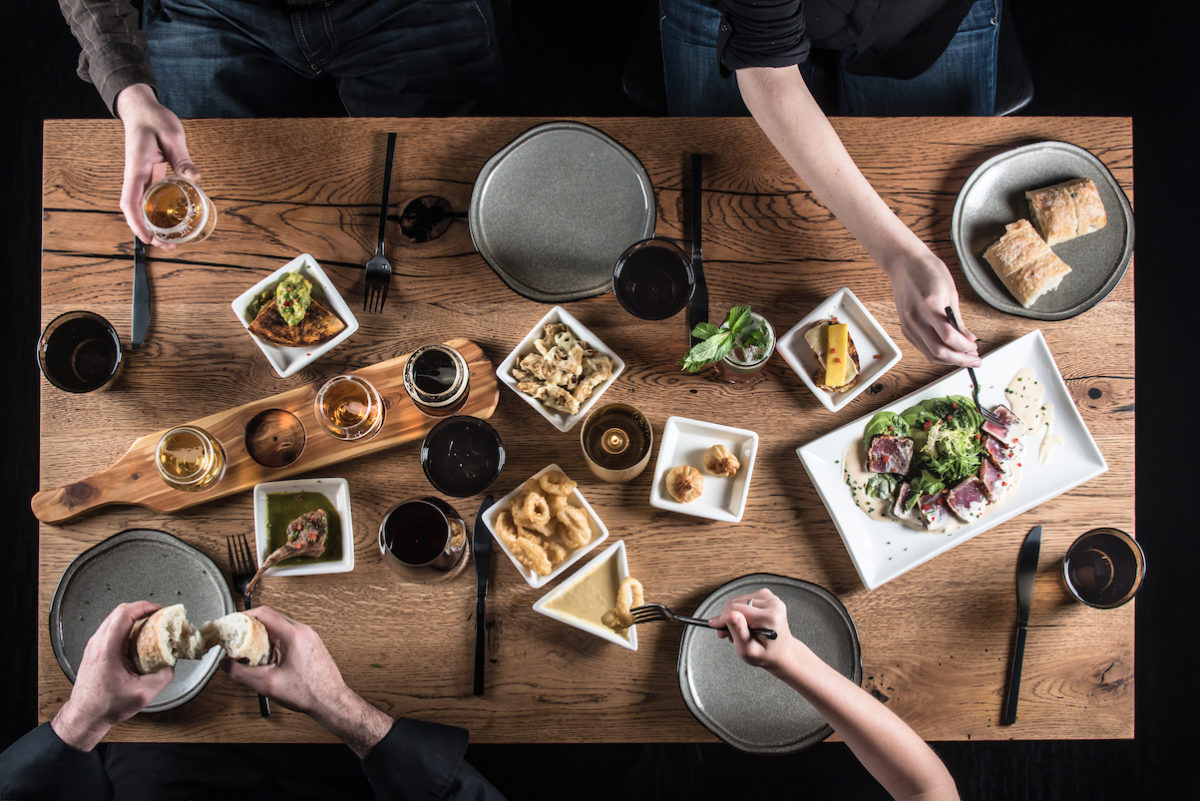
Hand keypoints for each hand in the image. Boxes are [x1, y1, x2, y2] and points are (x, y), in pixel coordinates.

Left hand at [51, 601, 173, 750]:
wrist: (84, 716)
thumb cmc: (106, 706)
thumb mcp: (143, 693)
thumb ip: (163, 676)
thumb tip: (172, 664)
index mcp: (107, 649)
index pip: (125, 614)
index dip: (145, 607)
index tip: (160, 610)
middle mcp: (97, 643)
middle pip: (119, 612)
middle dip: (142, 610)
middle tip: (159, 617)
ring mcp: (93, 646)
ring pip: (114, 620)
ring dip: (134, 619)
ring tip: (150, 627)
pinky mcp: (94, 651)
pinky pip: (111, 630)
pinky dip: (127, 629)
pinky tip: (137, 640)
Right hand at [114, 83, 198, 247]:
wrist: (141, 109)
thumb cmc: (154, 119)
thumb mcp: (172, 136)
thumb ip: (182, 158)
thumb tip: (195, 177)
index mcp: (136, 167)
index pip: (130, 201)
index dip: (136, 223)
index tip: (148, 238)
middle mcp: (135, 175)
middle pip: (133, 210)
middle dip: (145, 232)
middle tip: (167, 247)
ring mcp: (140, 176)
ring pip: (141, 206)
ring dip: (152, 225)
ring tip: (170, 241)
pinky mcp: (147, 175)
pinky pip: (150, 198)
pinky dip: (157, 212)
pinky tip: (171, 220)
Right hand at [223, 606, 350, 716]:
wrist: (330, 701)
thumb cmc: (308, 693)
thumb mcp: (267, 684)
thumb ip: (241, 673)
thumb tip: (225, 664)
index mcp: (293, 634)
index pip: (263, 612)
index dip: (243, 616)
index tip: (232, 625)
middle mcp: (303, 631)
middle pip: (271, 617)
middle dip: (251, 627)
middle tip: (238, 640)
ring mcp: (309, 636)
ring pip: (280, 626)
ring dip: (264, 635)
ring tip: (252, 651)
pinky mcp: (311, 643)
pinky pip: (288, 634)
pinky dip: (275, 641)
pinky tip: (269, 658)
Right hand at [707, 588, 799, 673]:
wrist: (781, 652)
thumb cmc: (766, 653)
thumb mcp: (749, 650)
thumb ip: (738, 632)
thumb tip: (729, 615)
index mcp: (770, 617)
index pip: (735, 608)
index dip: (722, 618)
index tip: (715, 626)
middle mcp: (772, 604)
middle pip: (735, 602)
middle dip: (727, 618)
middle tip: (728, 634)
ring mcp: (771, 598)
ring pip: (738, 600)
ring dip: (734, 614)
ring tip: (739, 631)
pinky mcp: (767, 596)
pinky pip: (744, 599)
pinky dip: (740, 610)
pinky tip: (745, 622)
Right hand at [882, 248, 980, 367]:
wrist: (904, 263)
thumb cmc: (928, 271)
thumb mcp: (950, 291)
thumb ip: (957, 319)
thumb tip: (968, 338)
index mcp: (930, 306)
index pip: (949, 337)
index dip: (965, 348)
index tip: (976, 349)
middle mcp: (916, 319)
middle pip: (938, 351)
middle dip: (959, 359)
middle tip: (974, 359)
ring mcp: (908, 325)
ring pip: (929, 354)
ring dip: (948, 360)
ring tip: (963, 357)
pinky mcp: (905, 328)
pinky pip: (922, 347)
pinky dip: (936, 353)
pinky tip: (948, 350)